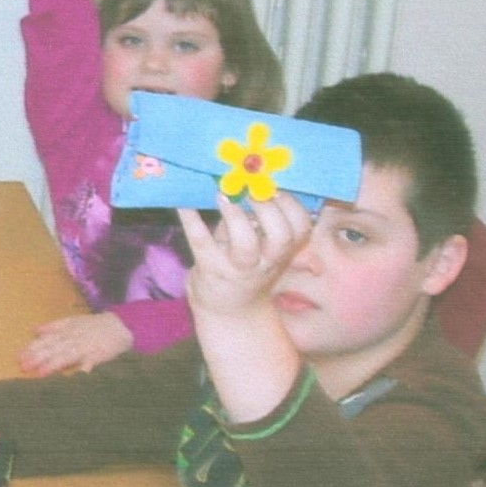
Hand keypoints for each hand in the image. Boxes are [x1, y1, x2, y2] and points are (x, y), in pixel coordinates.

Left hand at [18, 309, 131, 375]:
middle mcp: (72, 339)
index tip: (19, 357)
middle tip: (23, 367)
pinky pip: (89, 364)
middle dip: (37, 358)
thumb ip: (54, 326)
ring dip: (53, 365)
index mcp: (66, 331)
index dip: (32, 348)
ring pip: (66, 356)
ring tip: (40, 373)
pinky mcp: (98, 356)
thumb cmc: (94, 325)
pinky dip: (83, 371)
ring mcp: (84, 347)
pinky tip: (75, 378)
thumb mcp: (72, 321)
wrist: (120, 325)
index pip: (45, 340)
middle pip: (52, 348)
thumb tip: (35, 330)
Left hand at [177, 188, 314, 324]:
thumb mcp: (263, 246)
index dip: (291, 204)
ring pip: (246, 245)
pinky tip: (184, 202)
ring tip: (223, 194)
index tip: (274, 185)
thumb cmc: (247, 265)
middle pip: (281, 236)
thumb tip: (250, 175)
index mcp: (282, 251)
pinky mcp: (210, 269)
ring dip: (235, 215)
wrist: (229, 311)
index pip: (300, 228)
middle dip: (268, 207)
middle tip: (250, 187)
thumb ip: (262, 218)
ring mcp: (237, 268)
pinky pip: (201, 242)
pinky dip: (192, 220)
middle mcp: (265, 261)